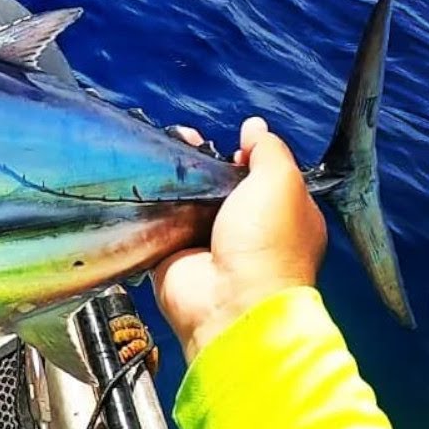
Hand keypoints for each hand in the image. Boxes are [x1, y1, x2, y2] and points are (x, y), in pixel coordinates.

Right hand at [152, 117, 326, 362]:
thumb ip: (268, 150)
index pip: (264, 177)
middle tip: (184, 139)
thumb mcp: (280, 182)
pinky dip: (152, 203)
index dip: (247, 156)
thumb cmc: (266, 242)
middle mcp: (247, 231)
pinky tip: (144, 179)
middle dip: (204, 162)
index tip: (230, 142)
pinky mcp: (174, 255)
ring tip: (162, 150)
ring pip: (188, 201)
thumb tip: (254, 127)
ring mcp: (209, 244)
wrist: (229, 301)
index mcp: (283, 216)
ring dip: (175, 178)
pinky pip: (160, 222)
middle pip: (221, 186)